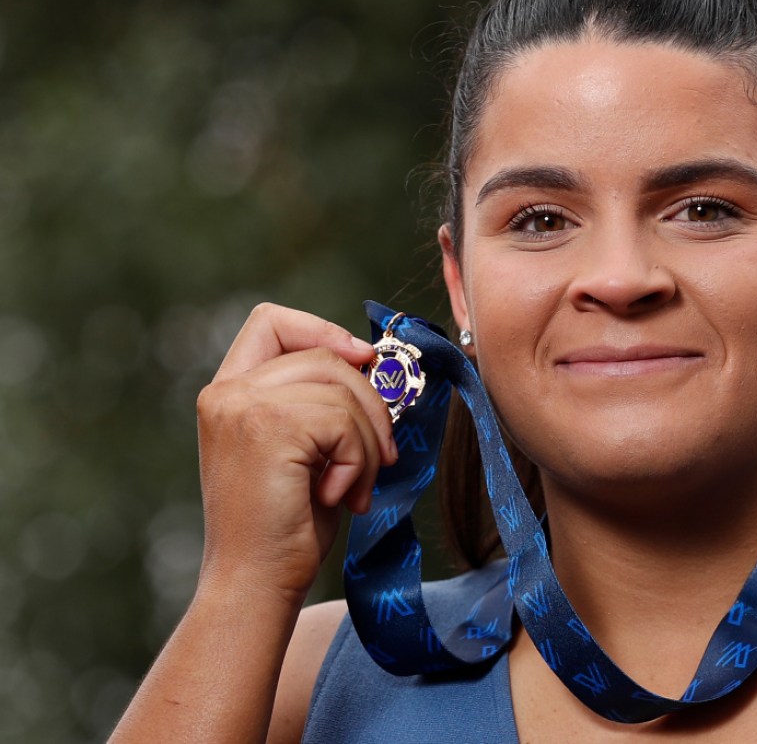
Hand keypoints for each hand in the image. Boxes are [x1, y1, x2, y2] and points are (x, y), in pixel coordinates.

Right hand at [194, 303, 397, 604]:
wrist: (254, 583)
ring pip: (342, 389)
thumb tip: (374, 361)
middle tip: (381, 456)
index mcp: (228, 392)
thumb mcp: (303, 448)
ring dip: (368, 442)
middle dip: (370, 403)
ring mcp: (242, 406)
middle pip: (325, 354)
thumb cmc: (284, 525)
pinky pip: (345, 422)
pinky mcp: (268, 427)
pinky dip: (359, 461)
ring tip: (353, 487)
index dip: (324, 330)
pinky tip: (339, 496)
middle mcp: (226, 392)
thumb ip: (318, 400)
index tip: (363, 360)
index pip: (272, 322)